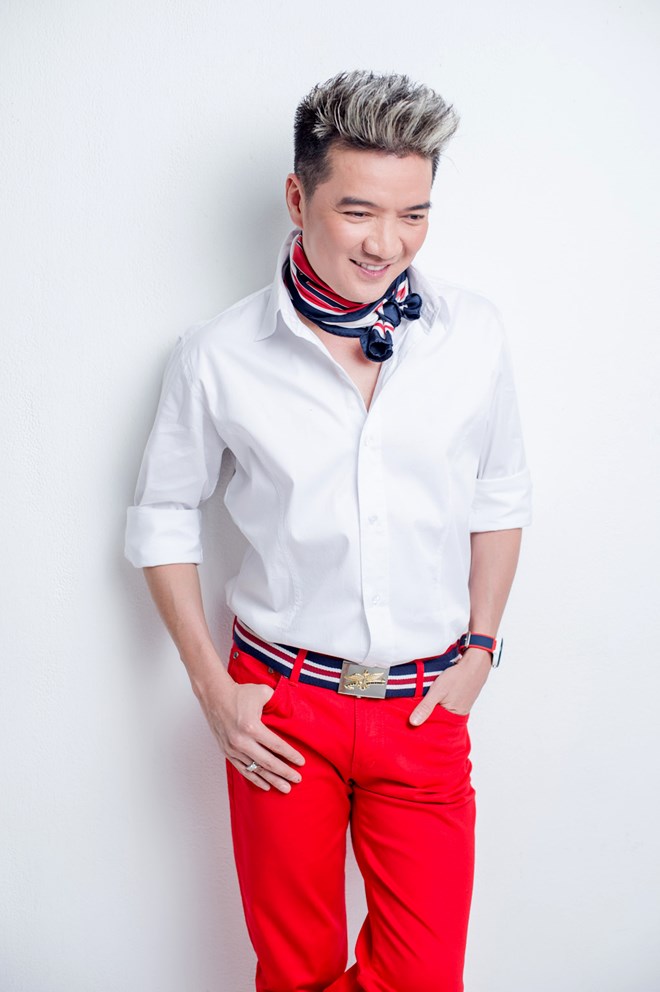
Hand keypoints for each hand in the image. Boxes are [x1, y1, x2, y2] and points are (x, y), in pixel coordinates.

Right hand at [199, 678, 305, 793]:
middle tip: (297, 780)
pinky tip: (266, 786)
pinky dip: (255, 779)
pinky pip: (243, 769)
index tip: (301, 763)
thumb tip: (291, 711)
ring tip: (285, 788)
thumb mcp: (263, 692)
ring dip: (272, 780)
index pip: (276, 745)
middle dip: (285, 772)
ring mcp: (233, 748)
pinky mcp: (227, 752)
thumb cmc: (240, 693)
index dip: (291, 755)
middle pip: (268, 762)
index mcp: (252, 727)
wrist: (214, 695)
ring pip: (256, 769)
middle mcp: (241, 741)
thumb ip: (278, 702)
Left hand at [409, 649, 490, 724]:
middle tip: (417, 703)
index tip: (411, 715)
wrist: (474, 664)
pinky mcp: (461, 698)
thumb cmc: (457, 677)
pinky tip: (437, 693)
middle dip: (427, 712)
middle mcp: (458, 714)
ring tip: (427, 697)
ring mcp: (461, 706)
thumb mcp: (437, 691)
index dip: (421, 719)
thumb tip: (413, 723)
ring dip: (434, 704)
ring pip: (442, 708)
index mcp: (452, 717)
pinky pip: (447, 702)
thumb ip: (425, 707)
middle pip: (438, 716)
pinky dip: (441, 699)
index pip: (433, 724)